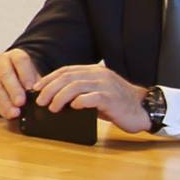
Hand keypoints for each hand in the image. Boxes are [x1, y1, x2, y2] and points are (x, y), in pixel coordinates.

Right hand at [0, 48, 39, 117]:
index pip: (20, 60)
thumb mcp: (33, 76)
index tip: (30, 88)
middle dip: (13, 89)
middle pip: (5, 73)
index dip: (25, 74)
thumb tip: (42, 95)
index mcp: (15, 55)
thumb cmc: (23, 78)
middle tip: (21, 102)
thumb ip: (37, 83)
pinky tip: (6, 113)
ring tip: (14, 113)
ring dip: (4, 101)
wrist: (5, 78)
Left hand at [34, 63, 150, 132]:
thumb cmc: (117, 103)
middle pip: (68, 77)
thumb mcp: (97, 93)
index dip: (49, 78)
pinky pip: (91, 97)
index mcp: (94, 71)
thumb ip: (80, 92)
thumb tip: (55, 100)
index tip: (36, 88)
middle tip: (40, 100)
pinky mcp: (111, 98)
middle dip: (50, 88)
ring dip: (60, 97)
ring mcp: (105, 85)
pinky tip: (72, 107)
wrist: (143, 109)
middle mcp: (99, 75)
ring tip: (52, 107)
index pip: (66, 70)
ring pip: (76, 86)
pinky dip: (79, 101)